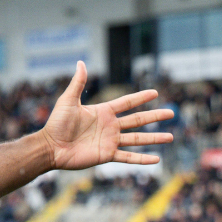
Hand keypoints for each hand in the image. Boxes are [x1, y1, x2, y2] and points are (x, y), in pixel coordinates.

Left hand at [40, 62, 173, 169]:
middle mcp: (109, 126)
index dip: (140, 98)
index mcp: (102, 112)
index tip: (155, 93)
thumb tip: (81, 62)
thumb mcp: (68, 101)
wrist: (50, 147)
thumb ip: (77, 83)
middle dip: (154, 116)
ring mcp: (109, 141)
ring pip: (137, 139)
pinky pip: (128, 157)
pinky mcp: (107, 155)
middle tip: (171, 113)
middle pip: (137, 120)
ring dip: (154, 138)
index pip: (126, 103)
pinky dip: (142, 158)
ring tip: (171, 136)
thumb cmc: (56, 124)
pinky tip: (156, 159)